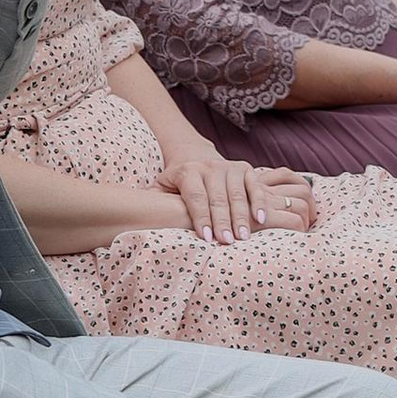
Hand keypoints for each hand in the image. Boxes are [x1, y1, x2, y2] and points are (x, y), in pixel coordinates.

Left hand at [158, 146, 313, 243]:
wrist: (195, 155)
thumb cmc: (176, 181)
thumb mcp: (160, 186)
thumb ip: (151, 200)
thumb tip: (134, 215)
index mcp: (188, 171)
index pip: (195, 197)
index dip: (201, 218)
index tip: (205, 239)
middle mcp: (210, 166)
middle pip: (218, 198)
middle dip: (222, 221)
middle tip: (227, 242)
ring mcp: (229, 166)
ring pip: (238, 194)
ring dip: (241, 217)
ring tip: (243, 237)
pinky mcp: (245, 168)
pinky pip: (255, 187)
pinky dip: (260, 202)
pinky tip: (262, 219)